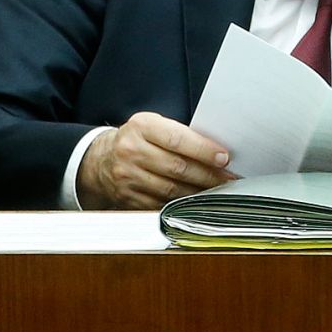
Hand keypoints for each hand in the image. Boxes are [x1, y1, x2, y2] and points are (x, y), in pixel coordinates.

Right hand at [77, 112, 231, 209]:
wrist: (101, 159)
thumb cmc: (137, 139)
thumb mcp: (152, 125)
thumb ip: (178, 134)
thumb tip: (215, 151)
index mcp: (141, 126)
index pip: (177, 139)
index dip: (203, 150)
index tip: (224, 158)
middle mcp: (131, 151)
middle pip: (177, 167)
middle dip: (208, 175)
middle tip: (229, 178)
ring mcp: (127, 177)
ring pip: (171, 190)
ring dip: (199, 192)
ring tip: (218, 191)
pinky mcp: (128, 198)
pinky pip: (160, 205)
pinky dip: (181, 205)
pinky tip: (196, 202)